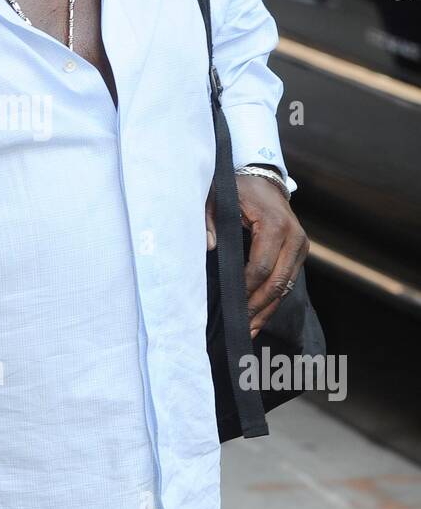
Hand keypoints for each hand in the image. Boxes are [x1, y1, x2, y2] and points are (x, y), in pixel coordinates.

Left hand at [205, 175, 309, 336]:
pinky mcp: (300, 252)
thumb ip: (209, 220)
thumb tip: (209, 246)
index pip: (262, 266)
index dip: (246, 287)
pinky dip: (274, 300)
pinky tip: (260, 316)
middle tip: (240, 325)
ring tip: (249, 329)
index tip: (231, 303)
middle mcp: (294, 237)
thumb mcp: (218, 198)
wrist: (263, 179)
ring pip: (286, 286)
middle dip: (258, 306)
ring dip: (267, 309)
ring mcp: (300, 246)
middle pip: (278, 281)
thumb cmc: (238, 189)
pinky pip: (288, 281)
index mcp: (274, 224)